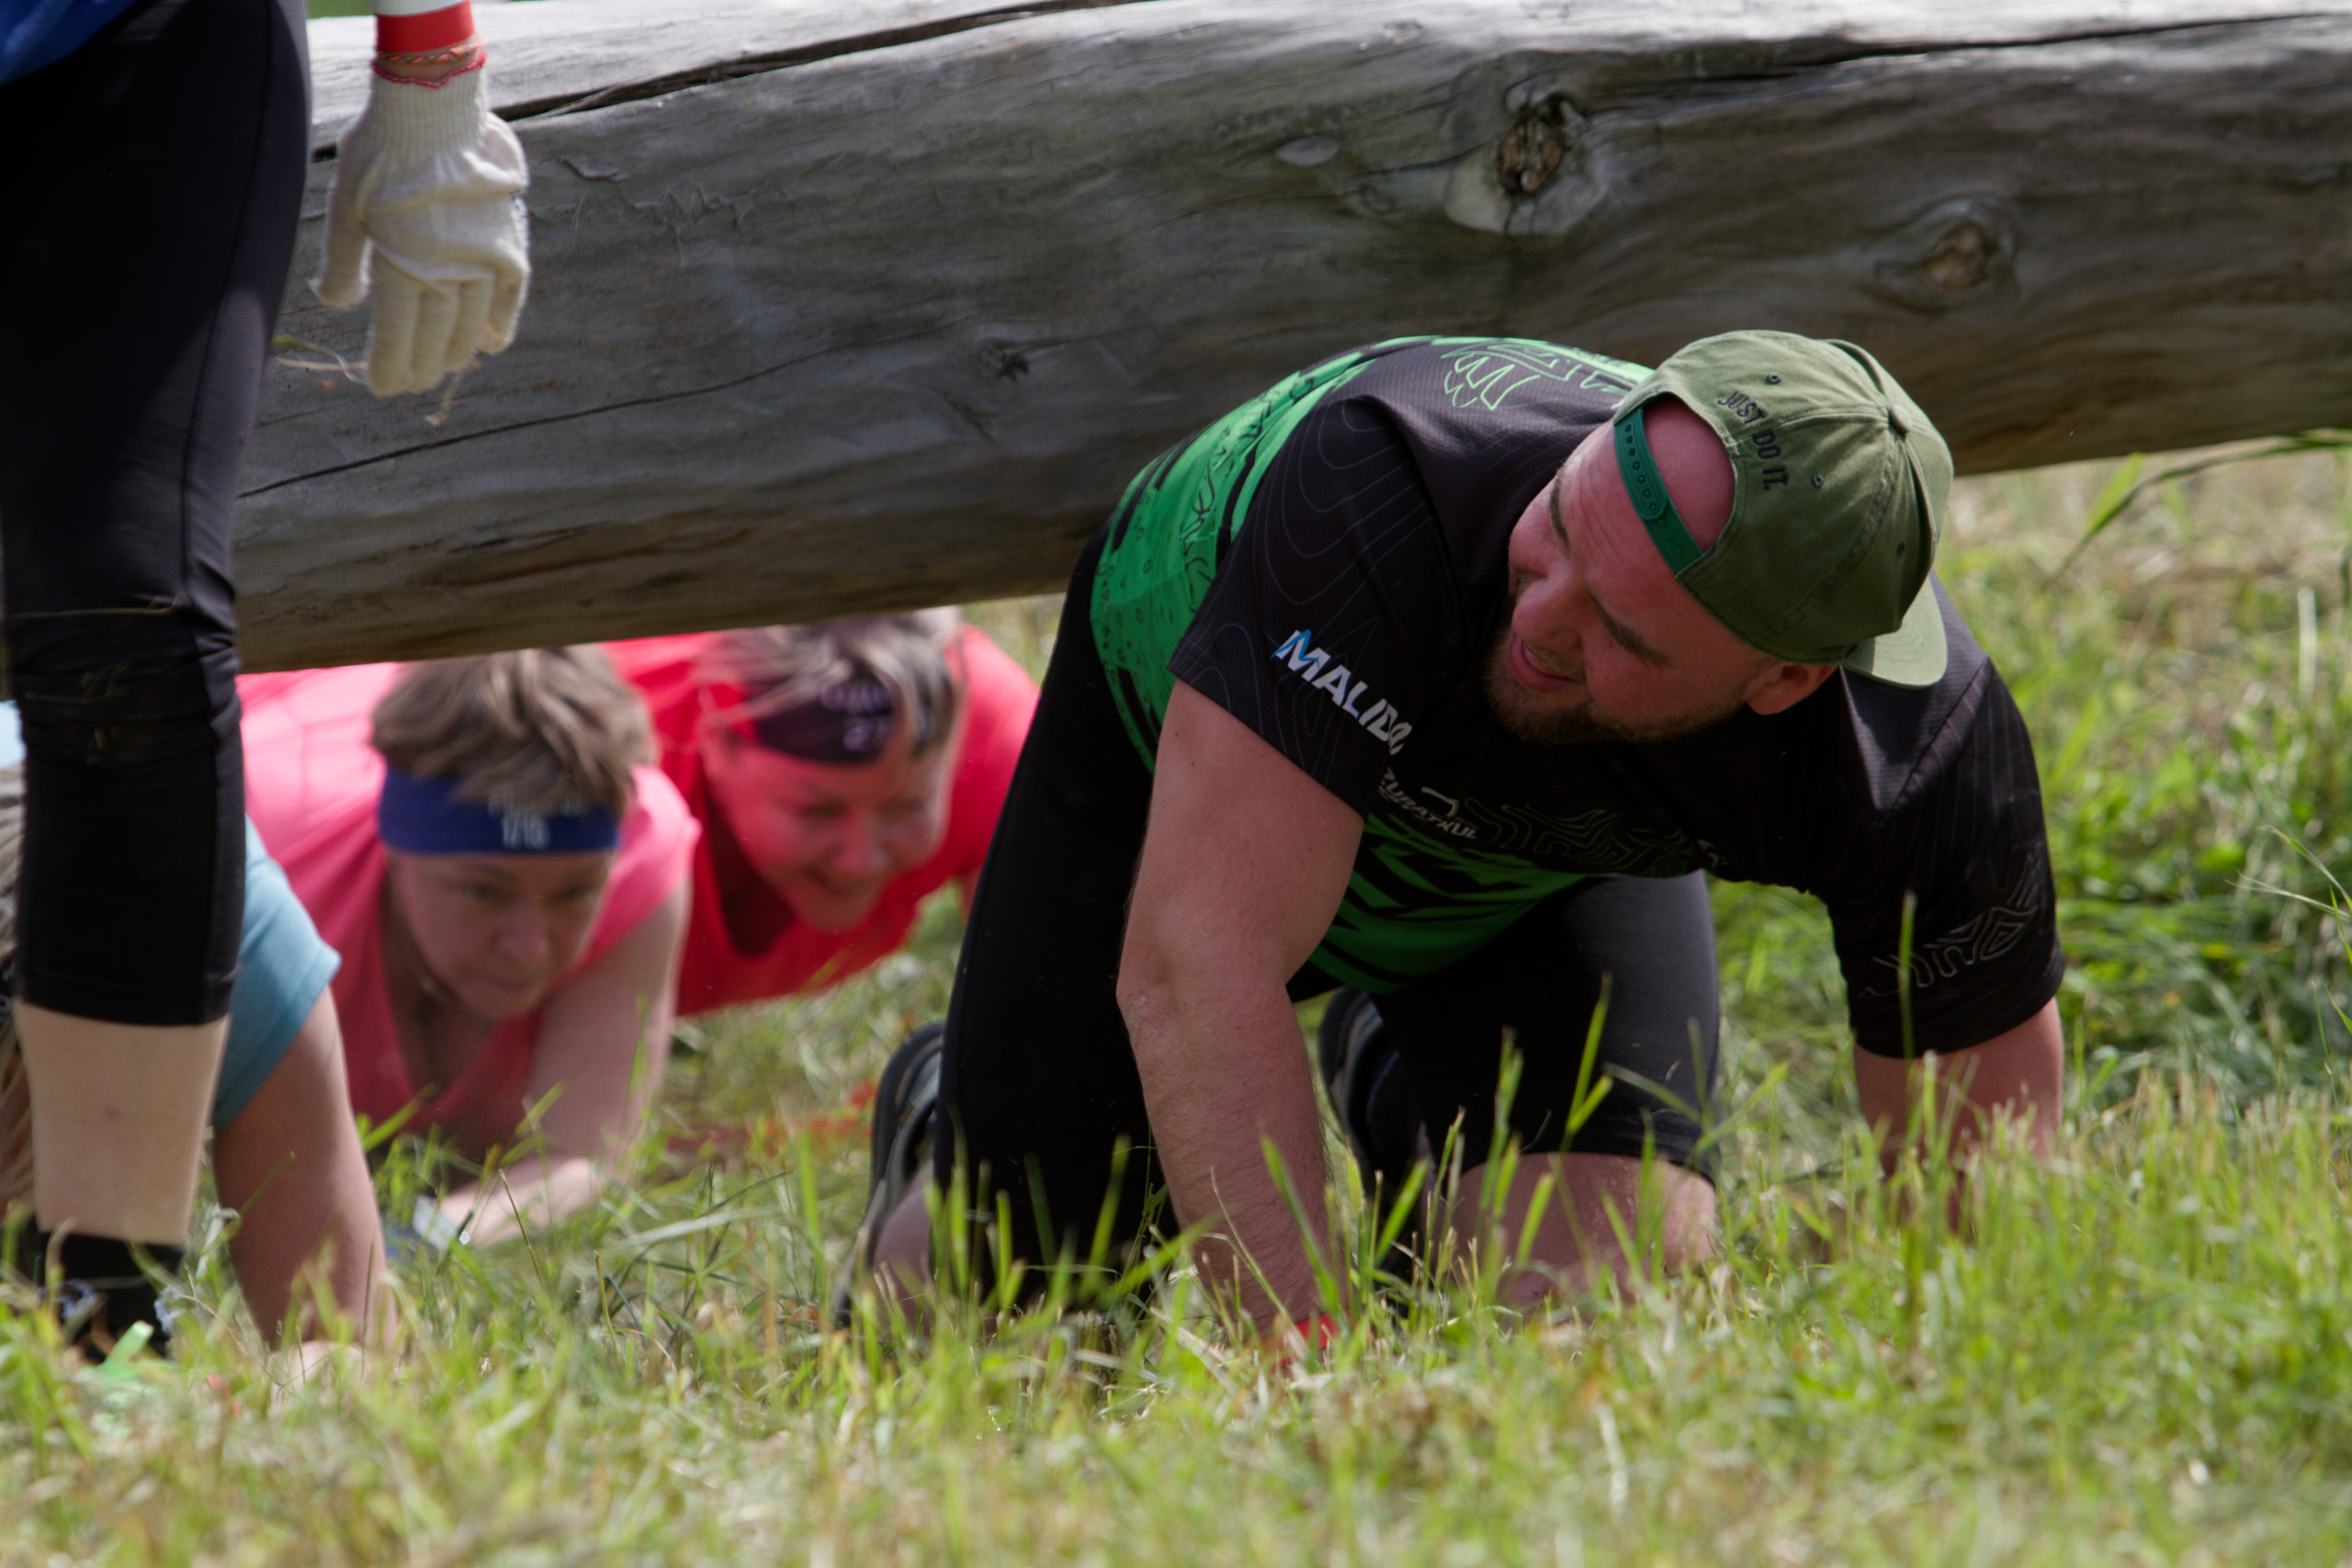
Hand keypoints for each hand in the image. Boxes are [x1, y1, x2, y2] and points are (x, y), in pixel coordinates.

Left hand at [316, 59, 529, 396]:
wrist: (436, 109)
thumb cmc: (382, 151)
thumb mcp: (346, 204)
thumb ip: (342, 259)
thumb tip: (337, 304)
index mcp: (401, 264)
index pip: (395, 332)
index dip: (388, 364)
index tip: (381, 387)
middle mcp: (446, 271)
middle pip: (435, 334)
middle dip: (421, 364)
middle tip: (413, 384)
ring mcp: (482, 260)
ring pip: (471, 321)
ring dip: (457, 350)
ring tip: (445, 368)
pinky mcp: (508, 244)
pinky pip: (510, 295)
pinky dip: (502, 321)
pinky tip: (493, 343)